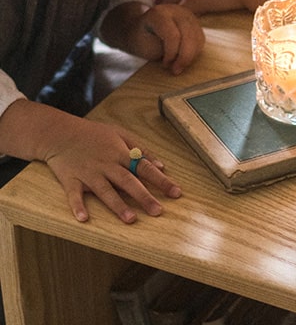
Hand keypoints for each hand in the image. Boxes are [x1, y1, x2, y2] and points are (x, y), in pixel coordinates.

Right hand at [1, 101, 181, 224]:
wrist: (61, 133)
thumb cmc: (95, 134)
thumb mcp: (122, 135)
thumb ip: (142, 149)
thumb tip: (161, 165)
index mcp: (121, 153)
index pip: (145, 168)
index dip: (161, 180)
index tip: (176, 193)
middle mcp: (107, 165)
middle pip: (128, 182)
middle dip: (144, 197)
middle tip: (158, 211)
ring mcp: (89, 173)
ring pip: (105, 191)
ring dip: (117, 205)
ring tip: (130, 219)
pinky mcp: (71, 180)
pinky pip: (74, 195)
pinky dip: (78, 206)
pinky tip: (84, 219)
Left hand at [136, 3, 205, 74]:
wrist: (142, 28)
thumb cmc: (141, 39)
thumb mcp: (143, 45)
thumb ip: (160, 50)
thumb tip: (176, 59)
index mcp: (159, 13)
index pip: (173, 36)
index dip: (171, 53)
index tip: (164, 65)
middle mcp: (177, 11)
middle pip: (188, 36)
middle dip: (184, 57)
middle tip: (175, 70)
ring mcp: (187, 15)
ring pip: (197, 38)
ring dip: (190, 56)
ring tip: (179, 65)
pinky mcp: (195, 22)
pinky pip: (200, 39)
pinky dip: (194, 52)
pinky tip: (184, 59)